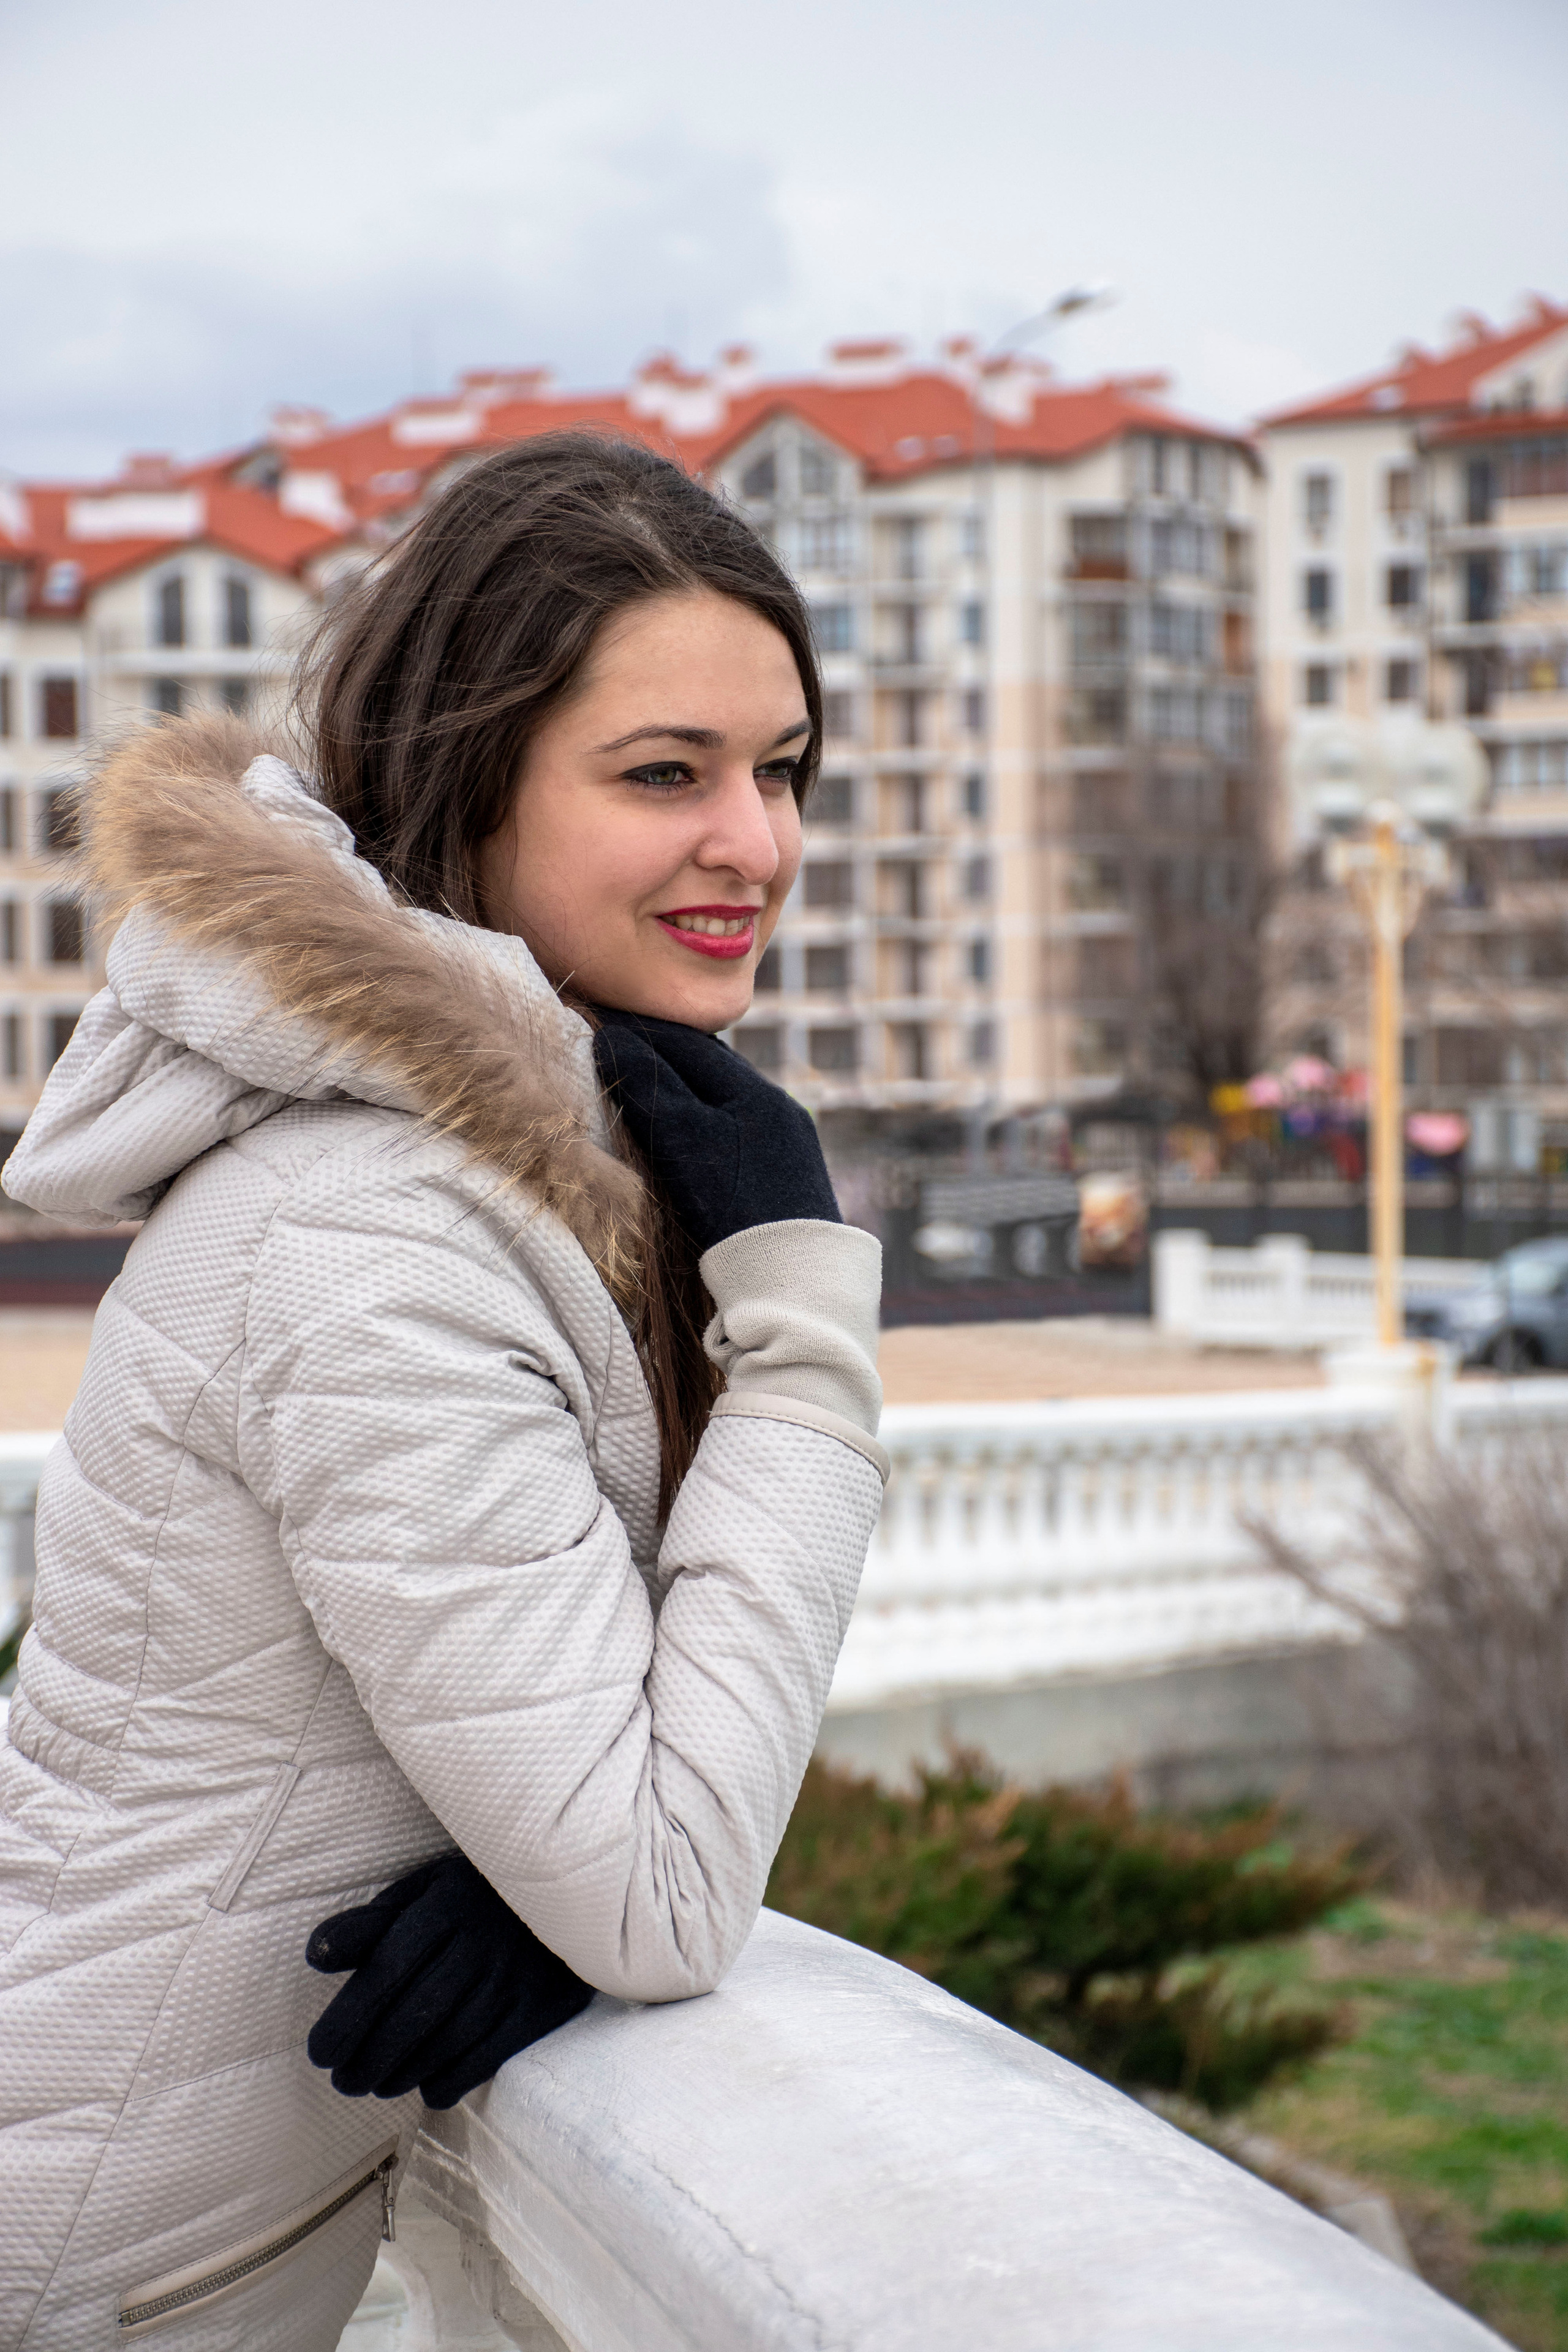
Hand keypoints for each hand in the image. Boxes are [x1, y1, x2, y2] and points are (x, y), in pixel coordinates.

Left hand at [305, 1853, 591, 2109]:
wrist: (573, 1897)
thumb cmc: (479, 1896)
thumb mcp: (426, 1891)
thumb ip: (372, 1923)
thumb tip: (317, 1955)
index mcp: (447, 1904)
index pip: (387, 1967)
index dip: (348, 2018)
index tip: (319, 2052)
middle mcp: (483, 1940)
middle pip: (414, 2013)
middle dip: (368, 2058)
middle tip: (341, 2080)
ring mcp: (516, 1977)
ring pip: (448, 2041)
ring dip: (400, 2074)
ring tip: (374, 2085)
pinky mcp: (543, 2008)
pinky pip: (486, 2058)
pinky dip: (448, 2081)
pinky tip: (425, 2086)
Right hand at [592, 1012, 839, 1255]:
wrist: (792, 1282)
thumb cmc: (733, 1207)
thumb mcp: (682, 1139)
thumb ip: (648, 1084)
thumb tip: (611, 1040)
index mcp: (755, 1089)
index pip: (685, 1043)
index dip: (638, 1035)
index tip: (597, 1033)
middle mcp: (779, 1106)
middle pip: (709, 1067)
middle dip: (663, 1058)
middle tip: (615, 1058)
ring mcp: (789, 1142)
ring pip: (724, 1101)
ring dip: (685, 1092)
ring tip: (644, 1095)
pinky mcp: (789, 1176)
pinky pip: (738, 1133)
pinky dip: (706, 1125)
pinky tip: (687, 1142)